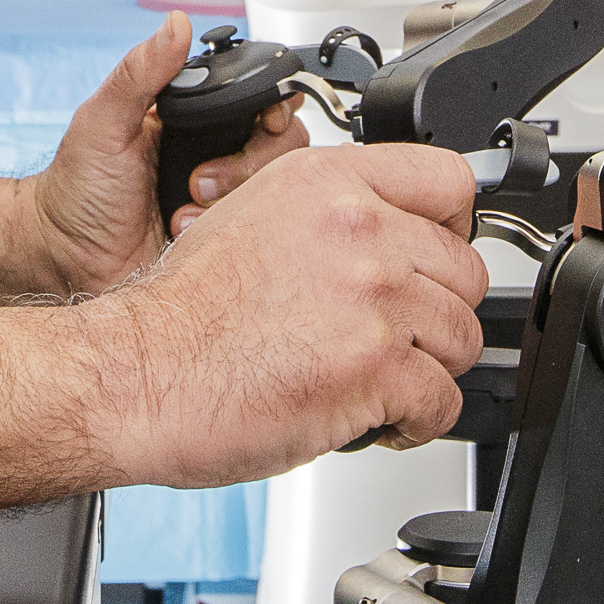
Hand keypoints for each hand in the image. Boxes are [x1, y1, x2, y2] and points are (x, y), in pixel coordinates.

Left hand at [25, 11, 307, 292]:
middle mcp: (216, 153)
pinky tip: (186, 231)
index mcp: (193, 117)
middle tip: (199, 179)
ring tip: (187, 208)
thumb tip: (175, 24)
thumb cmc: (76, 189)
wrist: (64, 259)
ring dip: (235, 197)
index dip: (272, 106)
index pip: (258, 98)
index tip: (264, 119)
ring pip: (274, 188)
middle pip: (280, 143)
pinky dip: (226, 229)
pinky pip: (257, 229)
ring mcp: (224, 197)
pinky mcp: (222, 235)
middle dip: (249, 162)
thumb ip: (140, 72)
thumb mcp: (103, 120)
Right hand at [81, 144, 485, 489]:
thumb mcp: (250, 215)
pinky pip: (443, 400)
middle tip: (401, 336)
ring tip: (387, 381)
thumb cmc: (182, 314)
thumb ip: (325, 213)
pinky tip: (383, 419)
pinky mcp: (373, 366)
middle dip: (438, 312)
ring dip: (431, 369)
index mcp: (328, 182)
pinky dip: (419, 421)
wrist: (138, 374)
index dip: (451, 230)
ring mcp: (371, 295)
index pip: (448, 181)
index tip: (436, 258)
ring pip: (463, 337)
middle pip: (466, 268)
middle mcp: (357, 227)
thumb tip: (379, 230)